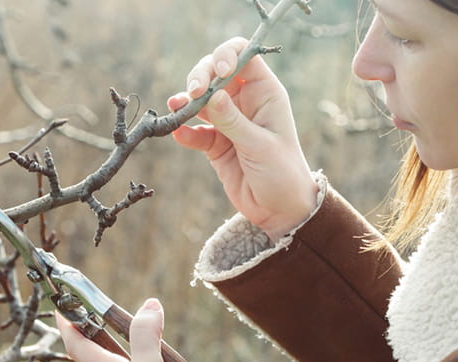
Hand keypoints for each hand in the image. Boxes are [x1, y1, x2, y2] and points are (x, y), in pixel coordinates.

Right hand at [169, 37, 317, 241]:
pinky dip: (185, 130)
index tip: (216, 73)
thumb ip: (233, 121)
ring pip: (200, 100)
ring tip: (176, 109)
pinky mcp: (215, 143)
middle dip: (200, 78)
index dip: (226, 57)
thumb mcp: (259, 146)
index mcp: (265, 93)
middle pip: (214, 74)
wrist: (279, 210)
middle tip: (192, 94)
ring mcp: (228, 122)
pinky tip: (179, 134)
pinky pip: (195, 130)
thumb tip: (211, 95)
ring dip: (186, 102)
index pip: (243, 57)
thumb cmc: (282, 173)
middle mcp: (245, 102)